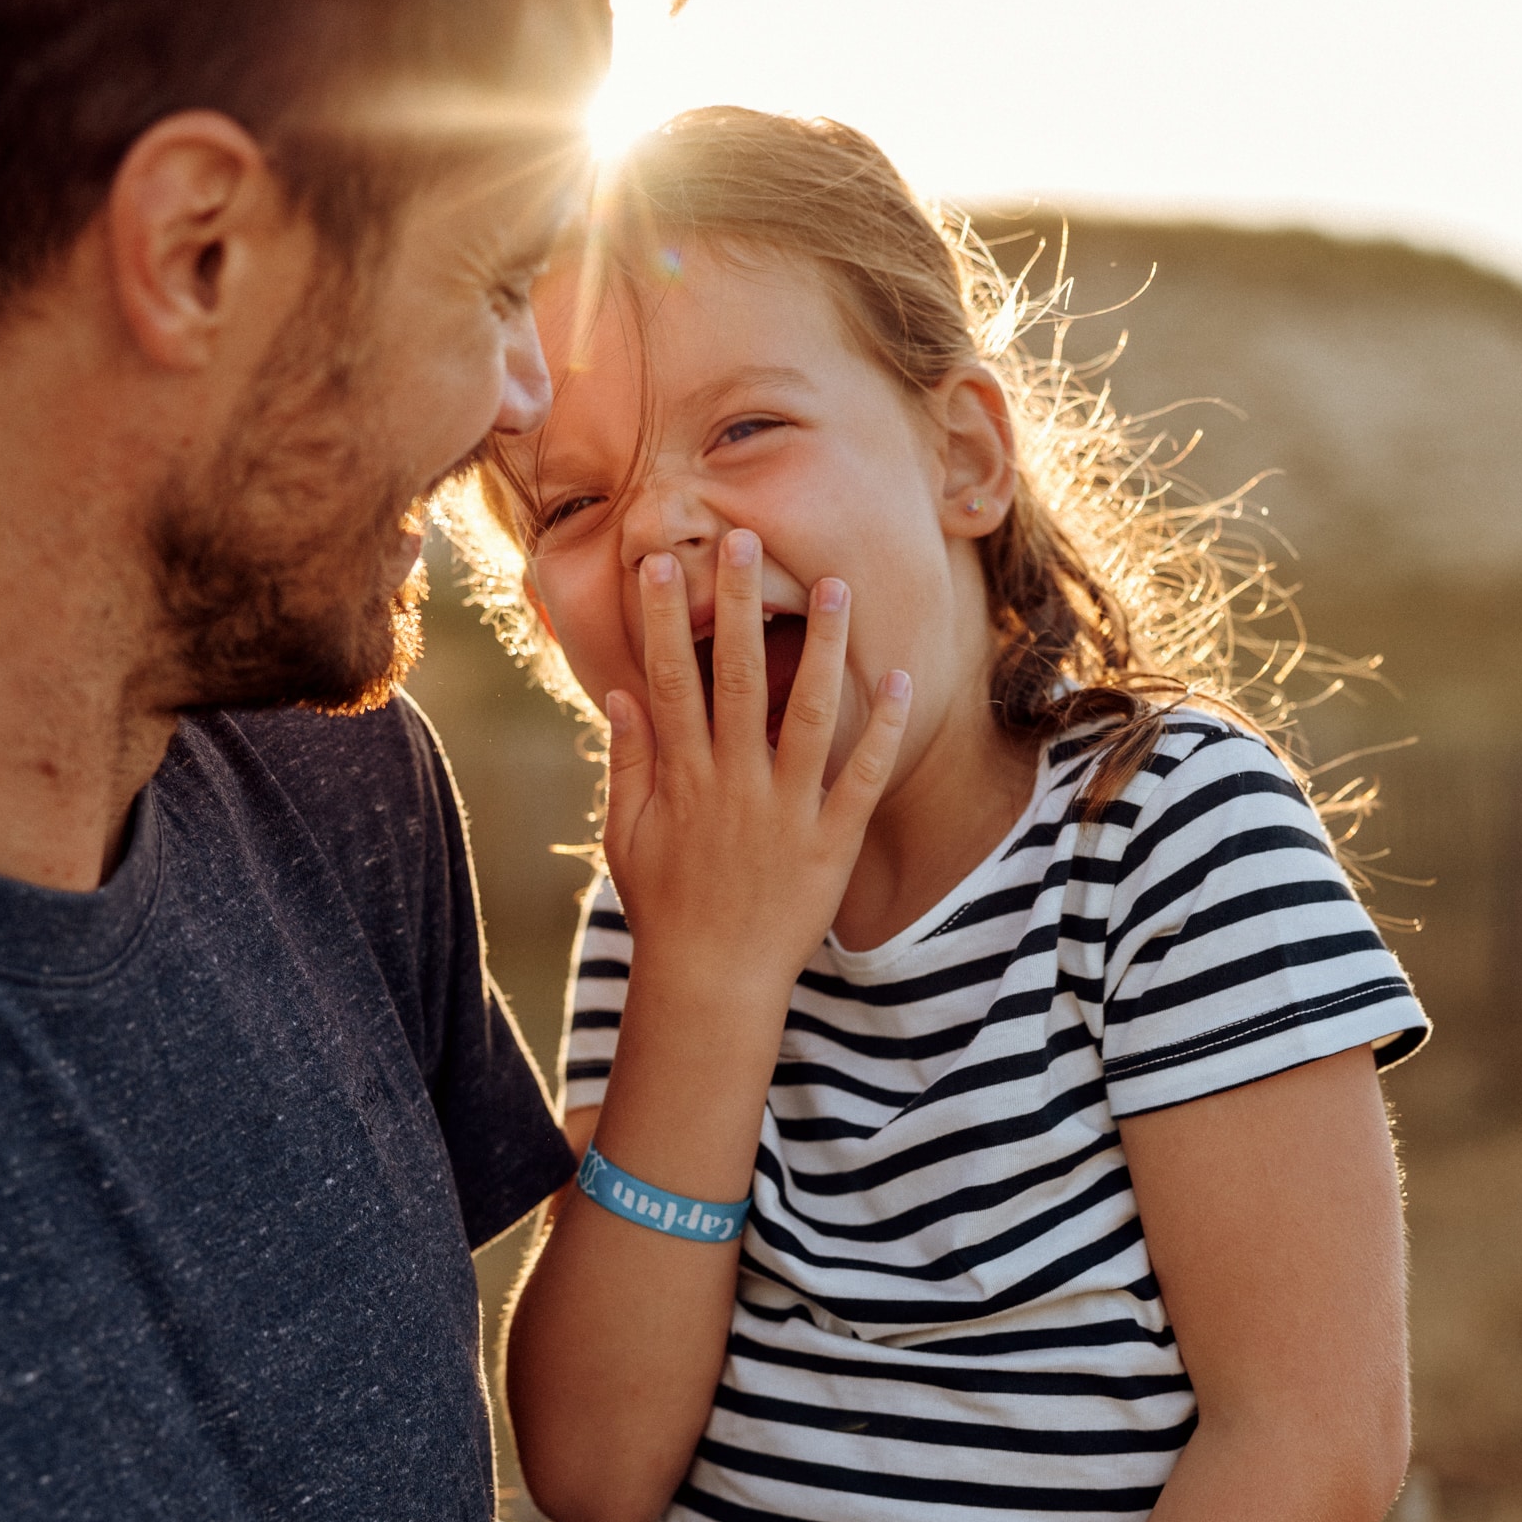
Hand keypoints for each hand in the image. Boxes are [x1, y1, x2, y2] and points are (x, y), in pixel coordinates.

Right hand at [603, 528, 909, 1000]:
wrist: (712, 981)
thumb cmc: (665, 907)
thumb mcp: (627, 836)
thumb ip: (628, 763)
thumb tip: (622, 694)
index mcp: (682, 779)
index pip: (669, 681)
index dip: (662, 619)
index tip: (660, 562)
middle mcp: (733, 786)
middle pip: (736, 679)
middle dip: (740, 606)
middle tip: (745, 540)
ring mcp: (785, 812)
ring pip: (808, 714)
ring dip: (823, 647)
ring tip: (836, 585)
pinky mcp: (830, 843)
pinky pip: (861, 778)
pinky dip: (882, 731)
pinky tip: (899, 680)